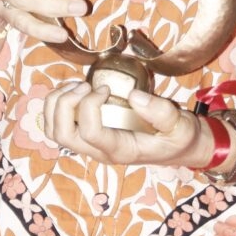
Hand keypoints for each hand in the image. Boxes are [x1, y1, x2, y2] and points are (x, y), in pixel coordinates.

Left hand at [40, 74, 209, 169]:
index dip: (89, 106)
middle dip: (65, 104)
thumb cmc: (180, 138)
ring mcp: (89, 144)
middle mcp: (98, 151)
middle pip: (61, 134)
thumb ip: (162, 113)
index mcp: (119, 150)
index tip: (105, 88)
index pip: (89, 133)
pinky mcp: (86, 135)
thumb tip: (133, 95)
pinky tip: (76, 90)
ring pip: (53, 130)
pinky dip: (57, 104)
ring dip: (57, 103)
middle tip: (84, 85)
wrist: (179, 147)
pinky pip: (58, 124)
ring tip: (78, 85)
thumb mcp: (181, 127)